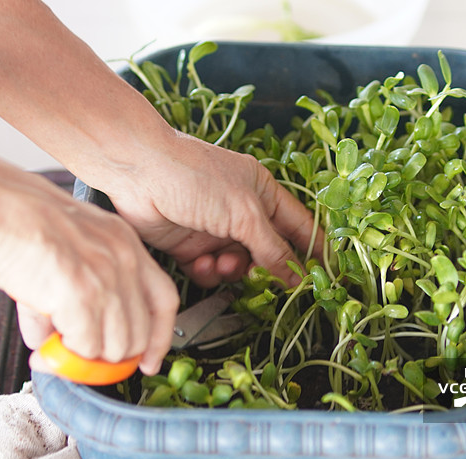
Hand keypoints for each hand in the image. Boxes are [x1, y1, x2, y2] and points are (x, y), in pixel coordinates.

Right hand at [0, 152, 178, 374]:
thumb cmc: (17, 220)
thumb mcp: (62, 251)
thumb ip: (70, 296)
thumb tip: (53, 341)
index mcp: (125, 244)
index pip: (164, 300)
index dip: (159, 337)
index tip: (149, 359)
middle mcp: (123, 260)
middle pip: (141, 332)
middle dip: (112, 357)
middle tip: (83, 361)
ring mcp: (105, 277)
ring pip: (116, 346)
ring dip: (86, 359)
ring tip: (56, 352)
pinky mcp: (80, 294)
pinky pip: (85, 347)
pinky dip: (64, 357)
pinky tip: (44, 350)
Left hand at [100, 131, 322, 288]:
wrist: (138, 172)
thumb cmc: (195, 177)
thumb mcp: (244, 213)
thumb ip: (272, 247)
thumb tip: (297, 276)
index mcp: (262, 192)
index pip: (298, 225)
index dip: (313, 250)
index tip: (327, 275)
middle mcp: (240, 211)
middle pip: (268, 252)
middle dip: (267, 267)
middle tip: (265, 278)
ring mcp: (214, 229)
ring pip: (239, 266)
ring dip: (234, 270)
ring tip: (222, 262)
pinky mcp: (189, 245)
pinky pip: (209, 271)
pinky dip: (207, 272)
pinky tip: (200, 262)